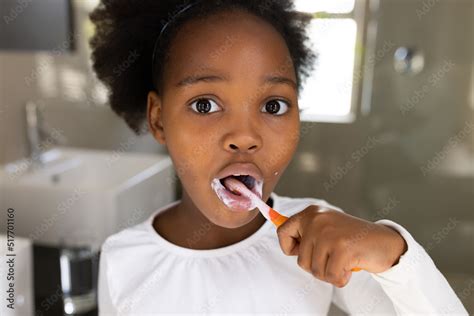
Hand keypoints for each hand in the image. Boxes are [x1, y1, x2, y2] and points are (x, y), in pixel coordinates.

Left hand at [276, 205, 407, 287]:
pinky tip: (349, 268)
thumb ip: (306, 233)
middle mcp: (318, 220)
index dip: (289, 248)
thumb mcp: (326, 228)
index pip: (282, 231)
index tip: (303, 251)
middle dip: (317, 266)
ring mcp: (330, 233)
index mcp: (311, 213)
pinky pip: (330, 276)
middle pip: (300, 260)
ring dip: (329, 273)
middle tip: (334, 257)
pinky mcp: (343, 248)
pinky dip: (340, 278)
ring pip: (314, 270)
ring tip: (342, 261)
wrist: (385, 242)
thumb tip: (281, 236)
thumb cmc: (352, 239)